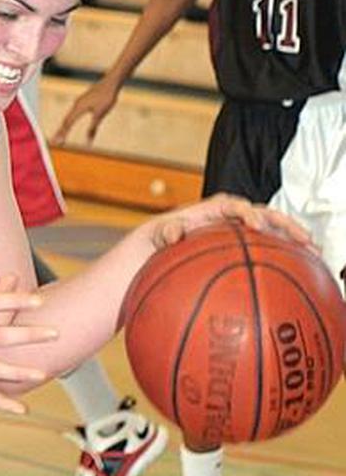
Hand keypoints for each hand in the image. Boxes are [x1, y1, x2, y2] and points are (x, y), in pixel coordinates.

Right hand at [51, 78, 119, 145]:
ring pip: (69, 116)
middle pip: (66, 120)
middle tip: (55, 141)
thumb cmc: (106, 98)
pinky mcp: (83, 100)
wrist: (111, 82)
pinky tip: (70, 123)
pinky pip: (73, 112)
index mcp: (79, 108)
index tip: (58, 142)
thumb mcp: (100, 114)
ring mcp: (79, 101)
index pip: (68, 124)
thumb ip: (93, 128)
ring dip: (64, 126)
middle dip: (60, 131)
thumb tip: (88, 142)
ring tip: (61, 134)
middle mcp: (76, 104)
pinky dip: (70, 120)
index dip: (62, 134)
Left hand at [148, 193, 315, 252]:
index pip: (236, 206)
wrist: (166, 242)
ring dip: (293, 239)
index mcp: (215, 208)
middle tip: (302, 239)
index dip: (248, 214)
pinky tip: (302, 268)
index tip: (256, 226)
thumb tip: (174, 234)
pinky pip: (269, 246)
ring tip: (314, 253)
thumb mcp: (162, 232)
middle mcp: (234, 215)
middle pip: (265, 215)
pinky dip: (285, 254)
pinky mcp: (246, 242)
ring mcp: (242, 228)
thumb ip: (168, 230)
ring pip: (273, 230)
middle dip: (285, 225)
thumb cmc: (164, 235)